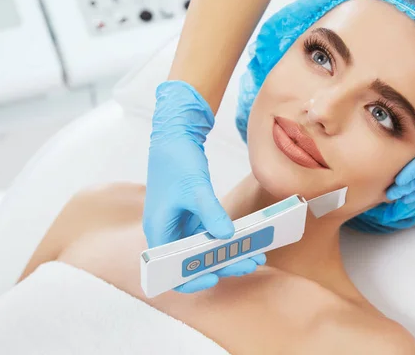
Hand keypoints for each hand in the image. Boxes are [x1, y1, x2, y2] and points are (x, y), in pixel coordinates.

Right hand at [143, 81, 265, 293]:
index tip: (214, 277)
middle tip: (249, 264)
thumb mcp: (195, 188)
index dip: (191, 279)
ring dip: (228, 255)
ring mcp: (180, 226)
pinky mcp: (191, 218)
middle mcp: (167, 233)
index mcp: (159, 231)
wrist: (175, 136)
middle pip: (193, 263)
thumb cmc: (177, 161)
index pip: (170, 270)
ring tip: (255, 256)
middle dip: (222, 266)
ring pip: (204, 251)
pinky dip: (226, 241)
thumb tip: (228, 237)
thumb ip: (211, 213)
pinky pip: (209, 237)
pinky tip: (248, 241)